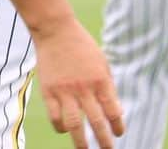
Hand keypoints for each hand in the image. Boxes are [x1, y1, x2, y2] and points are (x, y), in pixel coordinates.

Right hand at [33, 16, 123, 147]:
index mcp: (100, 80)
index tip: (118, 133)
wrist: (56, 30)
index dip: (118, 126)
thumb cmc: (81, 45)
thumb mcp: (102, 62)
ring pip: (74, 125)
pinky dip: (61, 128)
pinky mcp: (49, 91)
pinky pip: (55, 117)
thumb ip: (108, 86)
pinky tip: (65, 129)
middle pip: (97, 122)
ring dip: (81, 142)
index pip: (113, 111)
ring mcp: (65, 91)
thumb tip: (115, 112)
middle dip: (105, 141)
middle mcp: (84, 88)